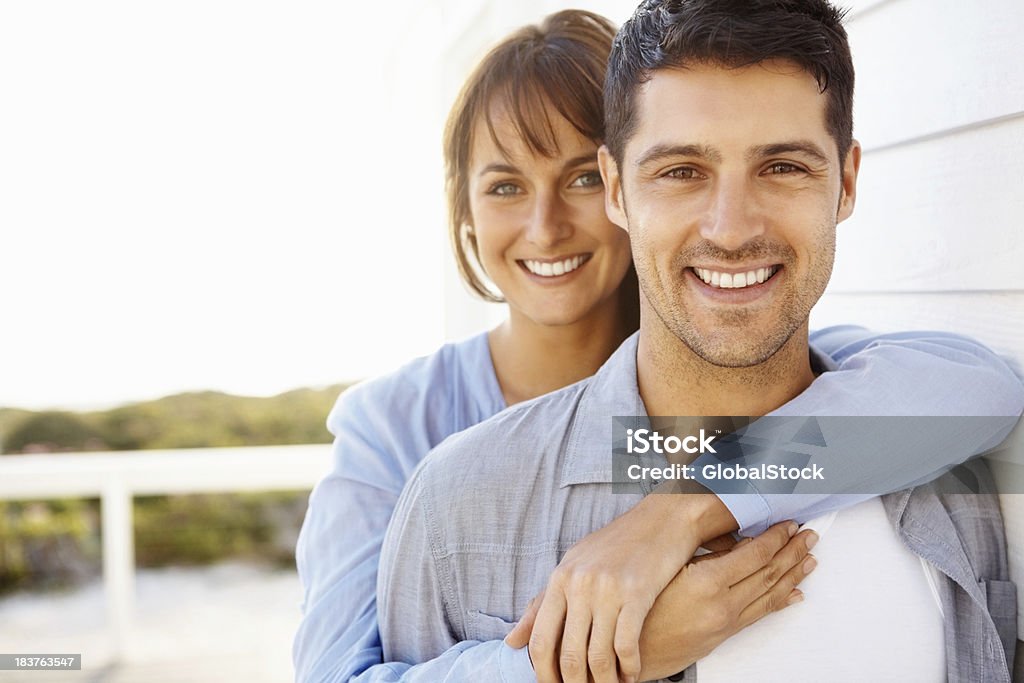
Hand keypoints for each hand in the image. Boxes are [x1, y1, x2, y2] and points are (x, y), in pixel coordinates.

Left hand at [505, 493, 730, 682]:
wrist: (661, 519)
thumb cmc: (616, 545)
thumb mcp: (573, 566)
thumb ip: (541, 605)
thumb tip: (511, 642)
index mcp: (560, 579)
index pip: (541, 640)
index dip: (545, 674)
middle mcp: (579, 585)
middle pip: (569, 654)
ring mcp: (607, 589)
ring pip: (598, 656)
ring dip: (605, 682)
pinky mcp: (637, 593)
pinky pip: (626, 645)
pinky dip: (629, 668)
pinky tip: (632, 674)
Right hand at [635, 522, 817, 680]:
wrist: (631, 651)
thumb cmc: (640, 608)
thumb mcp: (667, 570)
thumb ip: (706, 557)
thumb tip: (739, 542)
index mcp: (707, 582)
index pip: (755, 554)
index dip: (776, 537)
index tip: (789, 525)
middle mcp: (722, 605)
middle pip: (769, 574)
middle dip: (793, 552)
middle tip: (809, 536)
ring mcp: (726, 622)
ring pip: (770, 594)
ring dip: (793, 574)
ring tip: (809, 560)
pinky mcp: (725, 634)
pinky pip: (761, 614)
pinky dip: (781, 601)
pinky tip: (794, 594)